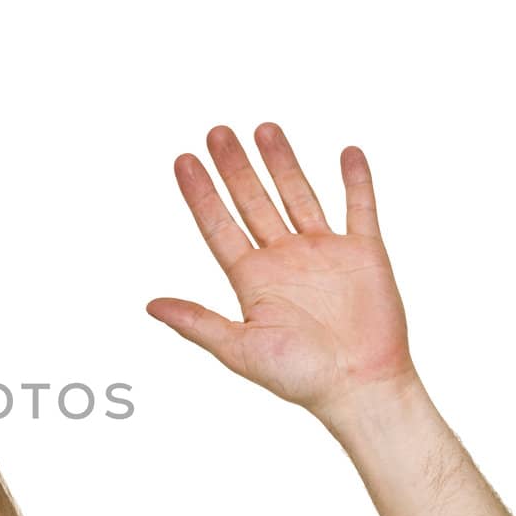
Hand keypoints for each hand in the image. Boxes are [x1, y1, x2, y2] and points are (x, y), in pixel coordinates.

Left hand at [147, 124, 413, 422]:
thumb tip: (150, 305)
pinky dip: (354, 180)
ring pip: (298, 194)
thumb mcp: (239, 348)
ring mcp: (324, 252)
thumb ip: (197, 322)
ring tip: (264, 127)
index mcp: (252, 278)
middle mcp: (284, 258)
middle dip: (235, 167)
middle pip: (253, 201)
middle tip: (216, 131)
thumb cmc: (300, 377)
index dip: (201, 194)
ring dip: (282, 161)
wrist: (360, 387)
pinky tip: (346, 151)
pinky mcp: (364, 253)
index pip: (218, 225)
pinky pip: (359, 207)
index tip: (183, 160)